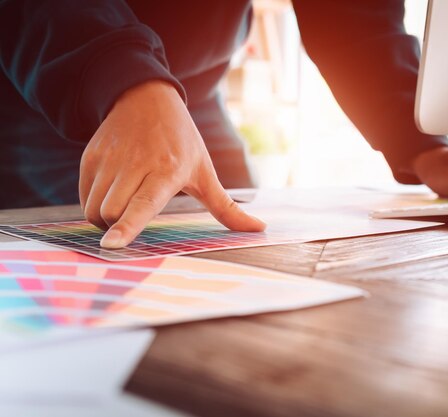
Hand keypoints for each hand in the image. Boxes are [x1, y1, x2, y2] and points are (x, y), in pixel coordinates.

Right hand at [80, 80, 264, 248]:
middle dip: (121, 225)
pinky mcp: (91, 157)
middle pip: (113, 214)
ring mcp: (110, 159)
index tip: (112, 246)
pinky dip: (95, 204)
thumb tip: (259, 230)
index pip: (144, 204)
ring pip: (95, 210)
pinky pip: (84, 197)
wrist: (146, 97)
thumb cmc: (181, 140)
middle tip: (139, 208)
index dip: (128, 226)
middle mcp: (136, 164)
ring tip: (127, 198)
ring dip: (107, 217)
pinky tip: (114, 189)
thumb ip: (227, 207)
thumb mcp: (206, 171)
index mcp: (168, 170)